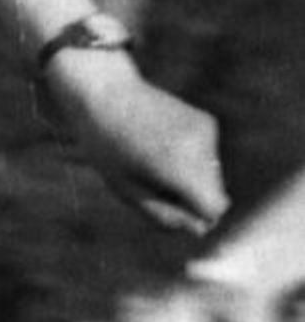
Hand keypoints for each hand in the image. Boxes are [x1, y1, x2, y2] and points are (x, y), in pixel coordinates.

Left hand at [45, 53, 225, 234]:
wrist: (105, 91)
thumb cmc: (108, 146)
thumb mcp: (127, 190)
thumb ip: (164, 215)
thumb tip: (200, 229)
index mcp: (179, 165)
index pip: (216, 208)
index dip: (199, 217)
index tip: (173, 209)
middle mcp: (199, 146)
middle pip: (214, 193)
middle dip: (191, 197)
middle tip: (151, 180)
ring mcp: (206, 131)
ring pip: (212, 175)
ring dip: (189, 177)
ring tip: (153, 158)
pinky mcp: (207, 121)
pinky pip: (206, 156)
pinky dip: (190, 158)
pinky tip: (162, 143)